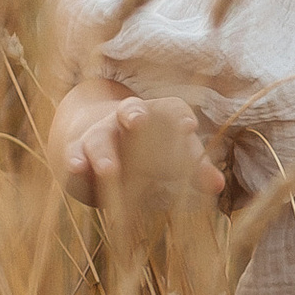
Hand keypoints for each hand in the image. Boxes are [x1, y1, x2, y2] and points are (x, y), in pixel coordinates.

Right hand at [56, 86, 224, 211]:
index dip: (178, 116)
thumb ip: (195, 170)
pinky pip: (74, 156)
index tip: (188, 128)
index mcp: (156, 116)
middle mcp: (125, 120)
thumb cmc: (148, 152)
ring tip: (108, 169)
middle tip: (138, 121)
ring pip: (99, 139)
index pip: (169, 109)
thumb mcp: (173, 159)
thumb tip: (219, 185)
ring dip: (104, 153)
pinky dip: (75, 162)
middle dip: (134, 115)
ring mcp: (99, 135)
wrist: (98, 148)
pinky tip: (77, 169)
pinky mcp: (77, 153)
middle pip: (130, 111)